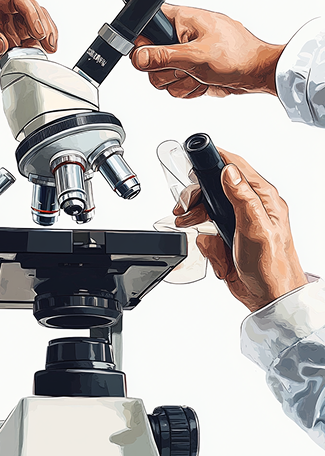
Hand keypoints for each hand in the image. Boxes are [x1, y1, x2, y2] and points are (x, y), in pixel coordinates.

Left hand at [0, 0, 57, 109]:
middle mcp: (0, 11)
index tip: (38, 32)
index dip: (31, 14)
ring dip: (46, 35)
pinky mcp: (9, 41)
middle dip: (44, 25)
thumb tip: (2, 42)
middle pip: (31, 10)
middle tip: (49, 43)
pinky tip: (41, 54)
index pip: (16, 0)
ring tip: (50, 49)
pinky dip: (38, 47)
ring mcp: (6, 26)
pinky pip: (29, 41)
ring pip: (34, 24)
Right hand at [131, 4, 284, 97]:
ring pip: (162, 78)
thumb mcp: (196, 56)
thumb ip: (164, 56)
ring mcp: (184, 57)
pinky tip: (202, 81)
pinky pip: (175, 87)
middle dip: (167, 72)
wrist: (255, 74)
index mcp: (181, 21)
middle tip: (186, 69)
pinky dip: (189, 89)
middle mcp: (179, 38)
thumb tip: (139, 57)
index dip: (145, 45)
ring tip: (199, 75)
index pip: (146, 28)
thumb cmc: (237, 56)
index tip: (156, 57)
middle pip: (151, 61)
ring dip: (181, 83)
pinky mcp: (189, 72)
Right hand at [174, 149, 306, 311]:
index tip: (198, 159)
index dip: (217, 159)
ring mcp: (238, 222)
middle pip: (215, 187)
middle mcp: (250, 206)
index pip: (237, 167)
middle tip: (184, 205)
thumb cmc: (272, 266)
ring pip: (207, 208)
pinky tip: (213, 249)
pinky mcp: (228, 236)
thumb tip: (229, 172)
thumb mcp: (256, 228)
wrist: (268, 296)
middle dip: (197, 196)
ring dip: (195, 216)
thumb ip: (242, 198)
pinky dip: (204, 240)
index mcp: (263, 198)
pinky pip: (207, 232)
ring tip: (186, 222)